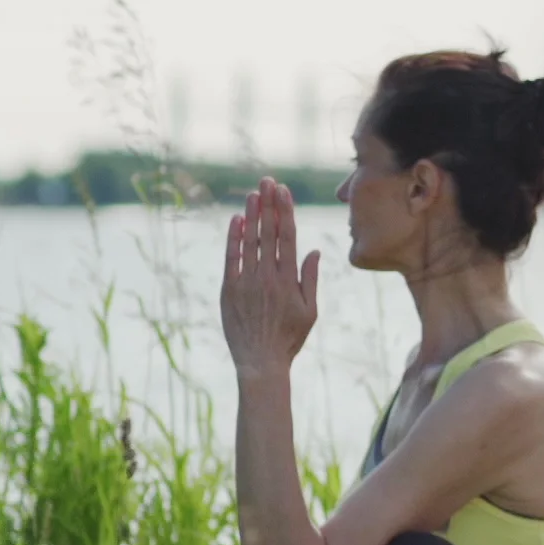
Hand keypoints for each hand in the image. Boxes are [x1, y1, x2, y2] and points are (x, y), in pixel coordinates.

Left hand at [221, 177, 320, 377]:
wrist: (260, 362)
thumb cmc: (289, 338)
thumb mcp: (309, 311)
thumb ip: (310, 279)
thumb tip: (314, 251)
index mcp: (289, 280)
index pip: (287, 237)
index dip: (285, 212)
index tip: (284, 192)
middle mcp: (268, 276)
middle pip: (268, 233)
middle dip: (269, 205)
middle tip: (268, 181)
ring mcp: (247, 282)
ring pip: (250, 241)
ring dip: (251, 215)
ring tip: (253, 193)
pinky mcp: (229, 289)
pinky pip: (232, 258)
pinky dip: (234, 238)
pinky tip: (236, 220)